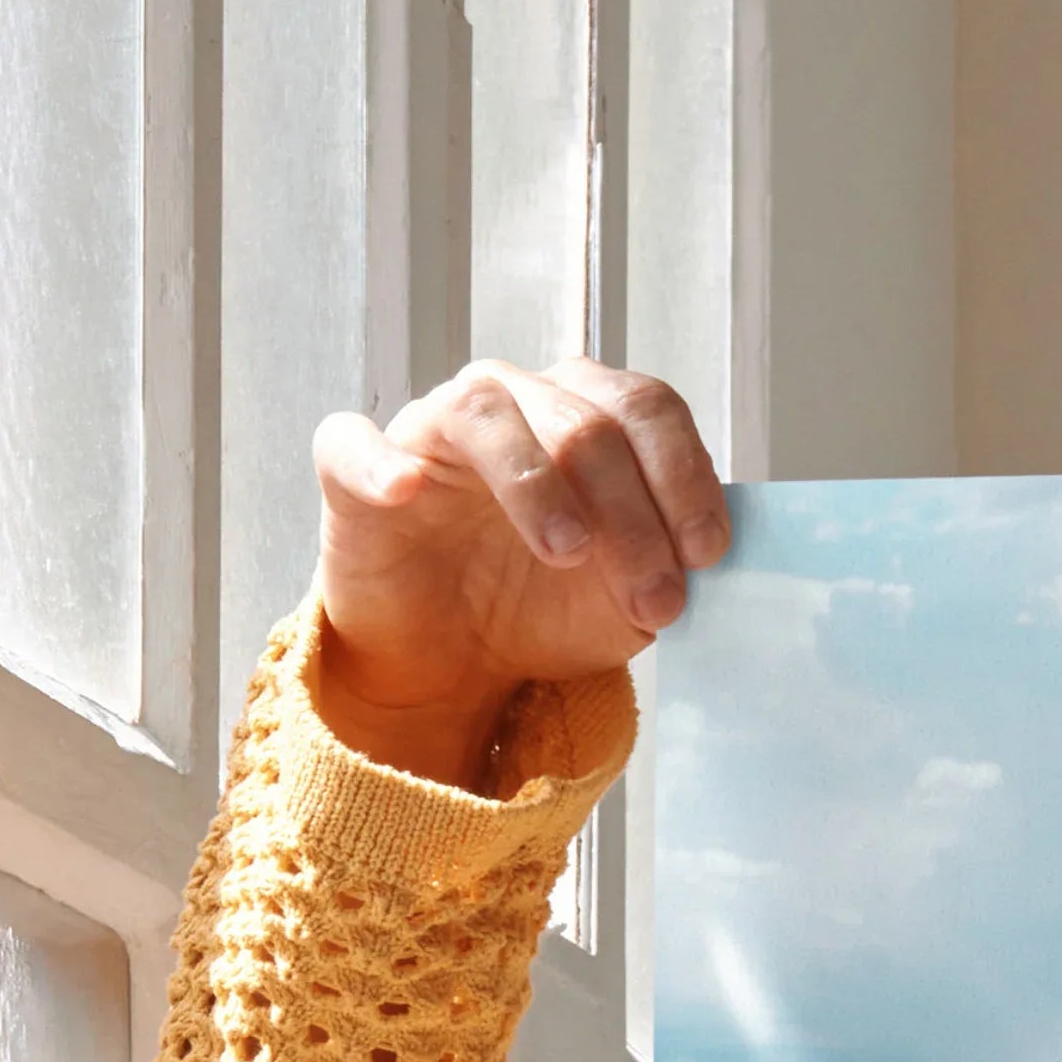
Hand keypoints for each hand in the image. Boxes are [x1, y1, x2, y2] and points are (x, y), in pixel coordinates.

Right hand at [308, 360, 727, 788]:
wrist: (454, 659)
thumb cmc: (544, 607)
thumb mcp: (627, 600)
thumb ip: (669, 566)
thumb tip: (708, 557)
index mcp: (587, 417)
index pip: (646, 410)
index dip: (684, 476)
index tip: (706, 554)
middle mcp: (514, 402)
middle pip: (583, 423)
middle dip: (632, 515)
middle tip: (655, 599)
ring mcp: (432, 429)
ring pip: (485, 413)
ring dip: (537, 483)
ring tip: (568, 552)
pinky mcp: (355, 470)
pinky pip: (353, 444)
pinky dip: (380, 463)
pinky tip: (407, 492)